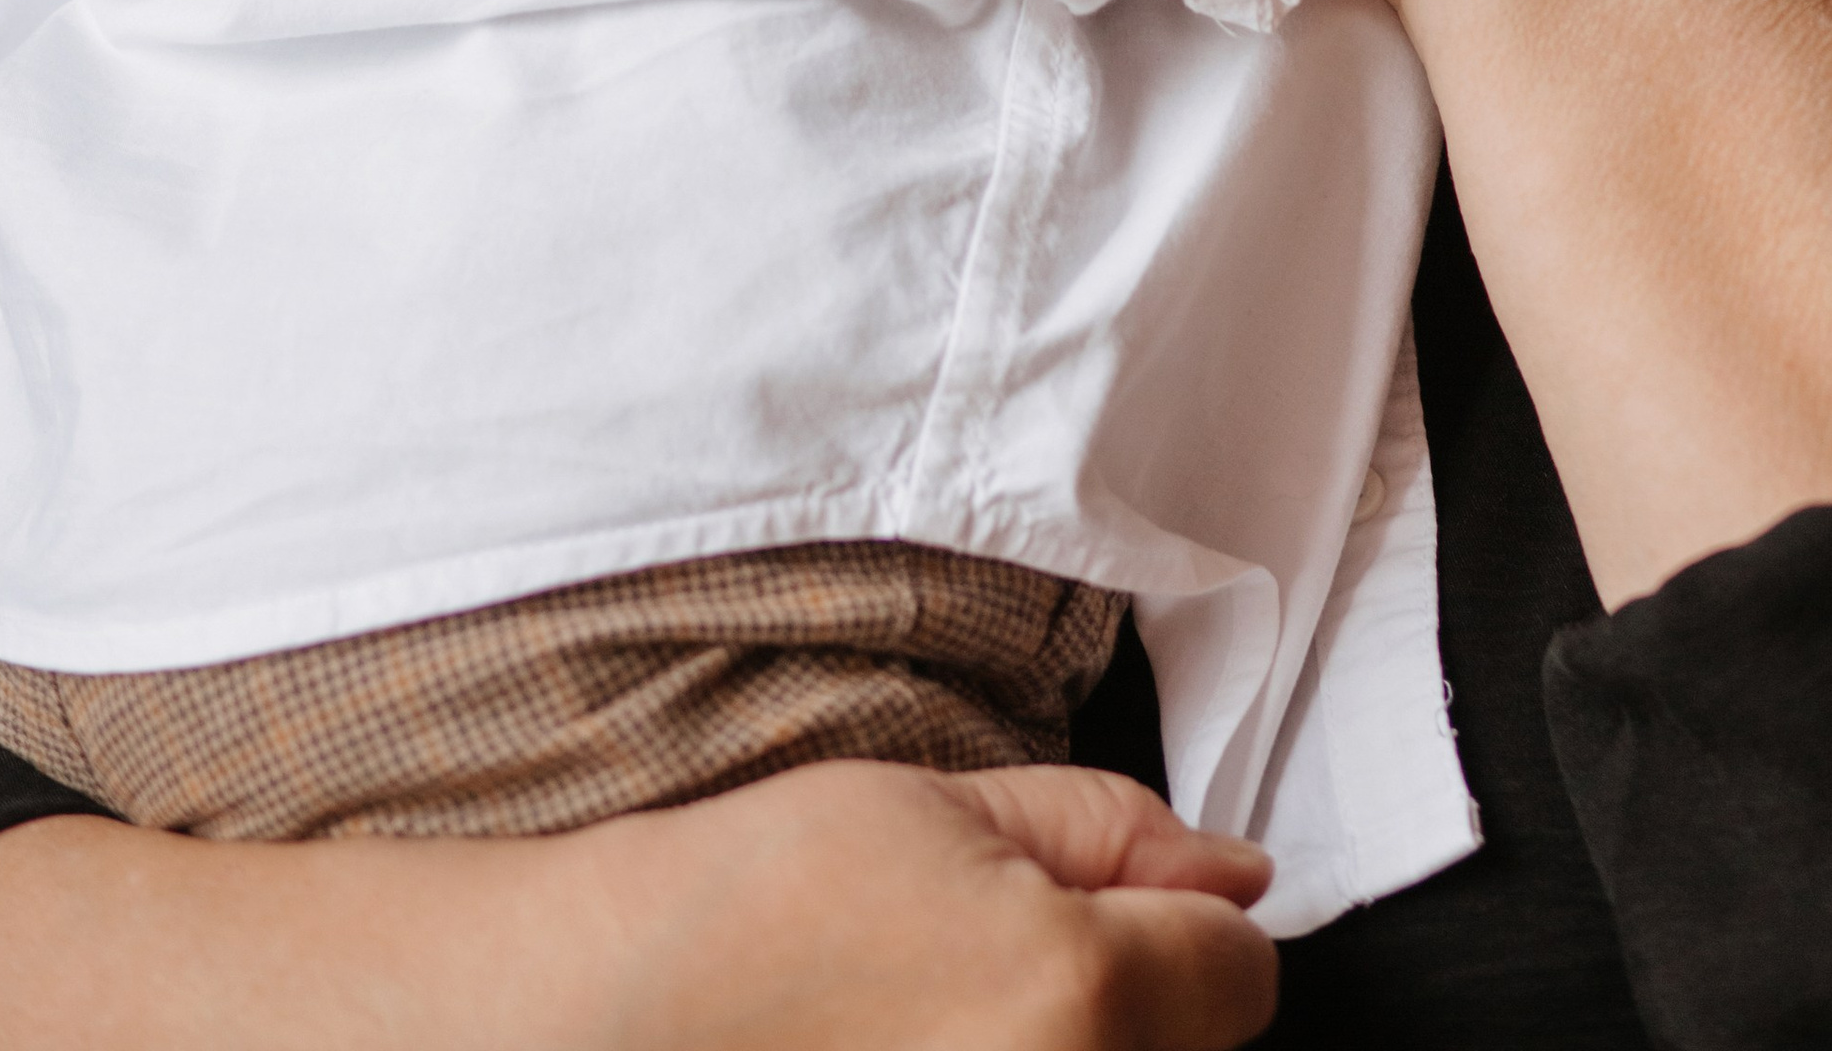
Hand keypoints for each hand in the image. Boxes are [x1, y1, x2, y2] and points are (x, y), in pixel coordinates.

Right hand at [0, 760, 1277, 1050]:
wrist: (588, 1021)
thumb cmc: (740, 910)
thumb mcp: (934, 804)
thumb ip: (1107, 834)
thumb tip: (1231, 875)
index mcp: (1075, 994)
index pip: (1243, 971)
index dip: (1180, 925)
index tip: (1113, 919)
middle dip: (1127, 1005)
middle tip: (987, 976)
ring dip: (1054, 1050)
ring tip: (933, 1027)